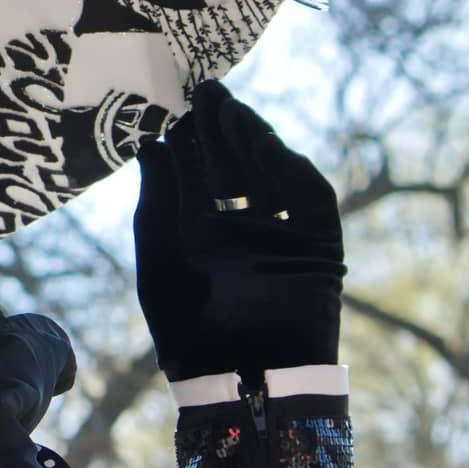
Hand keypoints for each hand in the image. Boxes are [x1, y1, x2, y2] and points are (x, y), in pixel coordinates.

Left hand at [133, 81, 343, 382]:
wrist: (237, 376)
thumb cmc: (185, 323)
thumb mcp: (159, 251)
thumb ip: (158, 197)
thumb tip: (150, 143)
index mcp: (201, 235)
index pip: (199, 175)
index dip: (191, 140)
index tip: (177, 105)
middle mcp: (241, 233)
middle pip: (236, 168)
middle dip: (223, 131)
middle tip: (207, 91)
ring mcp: (280, 239)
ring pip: (273, 176)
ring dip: (254, 142)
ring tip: (229, 111)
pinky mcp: (318, 250)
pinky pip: (311, 202)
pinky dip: (292, 171)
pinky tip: (265, 145)